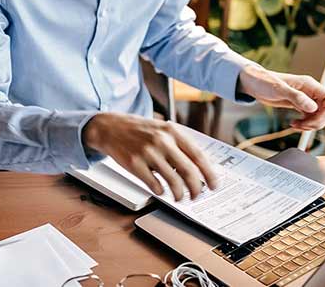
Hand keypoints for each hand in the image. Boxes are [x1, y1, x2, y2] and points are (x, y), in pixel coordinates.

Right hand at [81, 112, 217, 199]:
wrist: (110, 127)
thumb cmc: (139, 130)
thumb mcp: (162, 129)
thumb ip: (179, 145)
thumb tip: (198, 169)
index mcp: (172, 131)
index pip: (198, 155)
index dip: (209, 173)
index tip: (214, 185)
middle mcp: (161, 140)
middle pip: (188, 170)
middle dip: (196, 188)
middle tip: (197, 195)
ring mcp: (147, 152)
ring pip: (173, 181)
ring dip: (179, 194)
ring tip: (179, 197)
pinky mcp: (134, 163)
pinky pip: (154, 184)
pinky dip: (161, 191)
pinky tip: (160, 190)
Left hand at [237, 65, 324, 130]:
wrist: (253, 83)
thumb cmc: (264, 81)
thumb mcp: (279, 89)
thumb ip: (297, 97)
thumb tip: (313, 108)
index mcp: (309, 85)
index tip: (315, 119)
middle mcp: (310, 92)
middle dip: (318, 121)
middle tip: (304, 125)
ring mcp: (305, 99)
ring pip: (319, 116)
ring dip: (311, 124)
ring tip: (296, 125)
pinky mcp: (299, 106)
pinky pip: (309, 118)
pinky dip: (304, 124)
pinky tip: (294, 124)